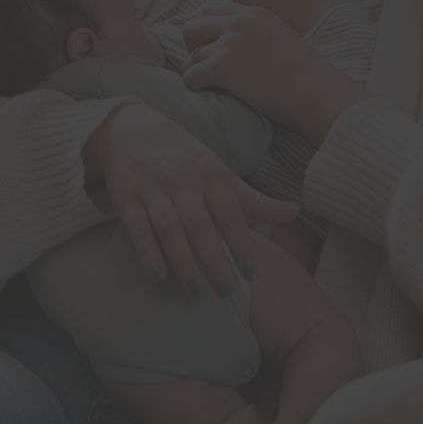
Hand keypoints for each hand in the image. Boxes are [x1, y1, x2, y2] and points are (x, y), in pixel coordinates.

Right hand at [85, 104, 300, 296]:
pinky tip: (159, 275)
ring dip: (183, 261)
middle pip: (201, 226)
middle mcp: (183, 182)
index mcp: (211, 175)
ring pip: (170, 229)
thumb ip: (253, 199)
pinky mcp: (128, 200)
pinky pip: (138, 230)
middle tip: (226, 292)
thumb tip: (295, 212)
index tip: (252, 274)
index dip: (242, 245)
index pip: (231, 214)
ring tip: (196, 290)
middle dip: (214, 261)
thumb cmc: (184, 158)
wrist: (132, 131)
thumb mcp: (219, 172)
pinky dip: (148, 253)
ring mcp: (154, 190)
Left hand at [180, 3, 364, 136]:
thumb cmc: (308, 76)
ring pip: (190, 53)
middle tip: (204, 65)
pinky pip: (191, 75)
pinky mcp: (223, 66)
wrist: (317, 93)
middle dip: (192, 46)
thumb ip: (257, 36)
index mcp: (255, 14)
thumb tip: (239, 50)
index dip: (203, 30)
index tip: (207, 46)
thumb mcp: (281, 39)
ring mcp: (230, 42)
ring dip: (194, 69)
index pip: (210, 9)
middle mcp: (239, 22)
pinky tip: (206, 92)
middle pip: (192, 26)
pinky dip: (194, 86)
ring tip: (207, 83)